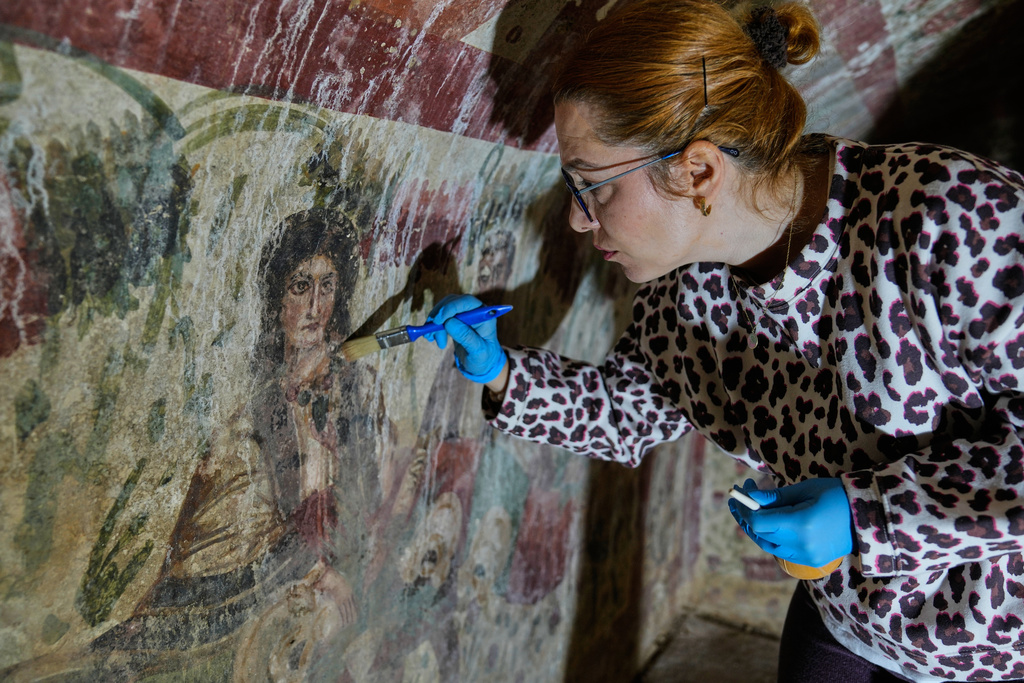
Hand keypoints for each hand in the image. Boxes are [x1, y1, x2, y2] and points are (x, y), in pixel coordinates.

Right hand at [426, 294, 506, 383]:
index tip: (438, 320)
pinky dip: (433, 326)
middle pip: (452, 302)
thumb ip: (466, 337)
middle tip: (431, 333)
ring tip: (432, 339)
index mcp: (484, 316)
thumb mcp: (478, 352)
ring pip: (444, 309)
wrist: (481, 364)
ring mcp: (464, 314)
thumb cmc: (484, 358)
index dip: (451, 307)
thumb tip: (449, 322)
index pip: (467, 302)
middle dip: (439, 316)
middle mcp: (474, 311)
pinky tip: (433, 338)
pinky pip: (441, 317)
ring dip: (434, 323)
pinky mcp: (455, 320)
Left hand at [728, 477, 852, 567]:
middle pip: (760, 534)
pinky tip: (770, 522)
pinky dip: (771, 538)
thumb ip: (775, 497)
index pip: (758, 522)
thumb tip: (750, 497)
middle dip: (746, 516)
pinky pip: (781, 551)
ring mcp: (806, 557)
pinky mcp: (811, 561)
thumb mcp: (805, 490)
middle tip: (741, 498)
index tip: (738, 492)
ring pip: (768, 545)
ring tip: (753, 508)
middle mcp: (801, 545)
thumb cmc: (836, 495)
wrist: (868, 517)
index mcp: (800, 524)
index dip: (745, 508)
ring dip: (757, 528)